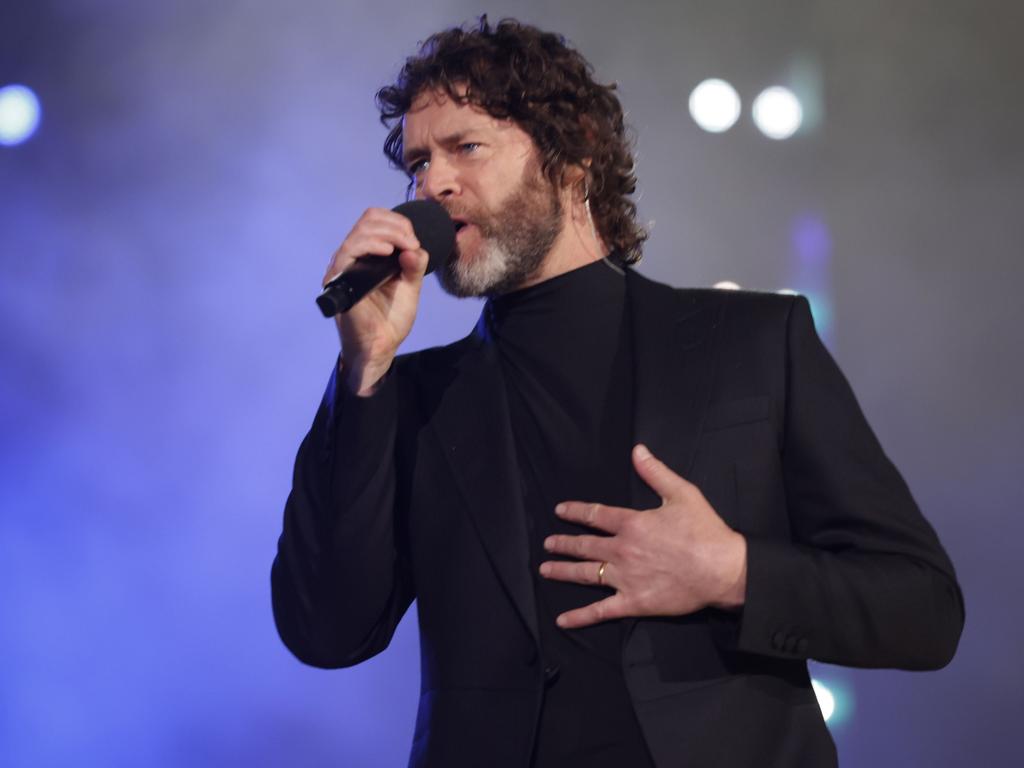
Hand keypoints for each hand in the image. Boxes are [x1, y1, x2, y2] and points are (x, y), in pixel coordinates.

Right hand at [324, 207, 430, 394]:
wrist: (380, 345)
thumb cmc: (391, 318)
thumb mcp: (410, 286)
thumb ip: (415, 265)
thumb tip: (415, 247)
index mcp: (368, 255)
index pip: (376, 221)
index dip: (398, 222)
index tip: (415, 240)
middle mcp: (353, 256)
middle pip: (368, 219)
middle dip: (396, 225)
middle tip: (412, 243)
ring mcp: (344, 266)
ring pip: (360, 231)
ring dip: (388, 233)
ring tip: (405, 246)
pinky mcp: (339, 278)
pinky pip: (350, 250)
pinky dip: (371, 244)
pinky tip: (388, 251)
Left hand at [539, 444, 746, 628]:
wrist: (722, 570)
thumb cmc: (705, 531)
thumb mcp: (682, 493)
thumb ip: (656, 472)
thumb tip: (637, 450)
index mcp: (632, 524)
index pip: (596, 516)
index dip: (576, 512)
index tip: (560, 511)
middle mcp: (622, 550)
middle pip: (585, 546)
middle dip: (563, 544)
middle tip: (547, 544)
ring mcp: (625, 578)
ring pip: (586, 574)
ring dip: (563, 571)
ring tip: (545, 569)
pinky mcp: (634, 602)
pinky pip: (601, 611)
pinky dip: (580, 616)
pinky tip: (562, 620)